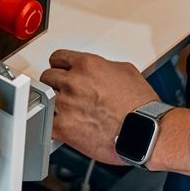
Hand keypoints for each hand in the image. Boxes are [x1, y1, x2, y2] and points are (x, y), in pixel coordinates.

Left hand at [39, 49, 160, 164]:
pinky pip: (47, 122)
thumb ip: (104, 66)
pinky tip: (63, 125)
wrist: (144, 132)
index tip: (61, 72)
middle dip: (56, 84)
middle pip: (48, 77)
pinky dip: (53, 124)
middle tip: (66, 92)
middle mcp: (74, 82)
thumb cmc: (140, 106)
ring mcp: (66, 104)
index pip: (57, 58)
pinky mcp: (63, 127)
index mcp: (87, 65)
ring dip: (54, 103)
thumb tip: (98, 70)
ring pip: (45, 98)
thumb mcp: (126, 71)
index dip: (60, 66)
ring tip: (66, 110)